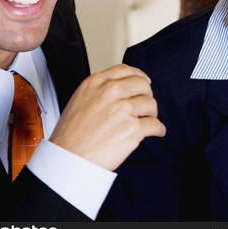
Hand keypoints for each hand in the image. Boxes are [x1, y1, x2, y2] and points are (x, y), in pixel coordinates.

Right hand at [49, 64, 165, 170]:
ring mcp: (123, 109)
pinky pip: (155, 124)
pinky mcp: (133, 128)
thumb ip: (100, 91)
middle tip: (145, 106)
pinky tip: (155, 131)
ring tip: (147, 121)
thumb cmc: (71, 135)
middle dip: (146, 96)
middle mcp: (110, 92)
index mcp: (96, 82)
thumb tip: (121, 90)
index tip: (144, 81)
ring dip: (152, 114)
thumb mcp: (80, 100)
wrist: (69, 158)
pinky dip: (158, 129)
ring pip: (151, 104)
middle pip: (143, 85)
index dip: (139, 76)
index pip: (125, 70)